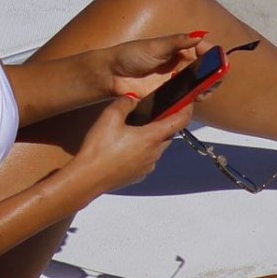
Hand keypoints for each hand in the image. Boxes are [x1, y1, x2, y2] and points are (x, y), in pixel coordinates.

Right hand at [75, 95, 197, 192]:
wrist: (88, 178)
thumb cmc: (99, 148)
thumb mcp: (110, 117)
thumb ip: (125, 103)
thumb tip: (133, 99)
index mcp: (152, 137)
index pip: (180, 121)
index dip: (186, 109)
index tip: (188, 101)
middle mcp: (154, 153)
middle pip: (169, 134)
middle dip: (165, 123)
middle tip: (154, 113)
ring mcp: (147, 167)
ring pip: (158, 148)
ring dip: (152, 138)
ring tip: (135, 130)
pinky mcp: (138, 176)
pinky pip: (147, 160)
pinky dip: (142, 151)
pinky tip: (125, 148)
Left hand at [102, 31, 213, 99]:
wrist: (112, 75)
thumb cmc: (131, 55)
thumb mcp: (156, 45)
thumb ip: (178, 41)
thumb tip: (200, 35)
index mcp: (179, 50)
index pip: (202, 50)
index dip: (212, 53)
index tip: (216, 56)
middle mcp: (181, 66)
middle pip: (205, 69)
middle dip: (215, 71)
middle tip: (218, 73)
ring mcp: (176, 82)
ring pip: (199, 85)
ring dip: (208, 85)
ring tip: (210, 85)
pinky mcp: (170, 97)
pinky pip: (187, 98)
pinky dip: (196, 98)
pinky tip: (199, 96)